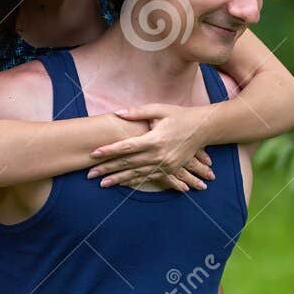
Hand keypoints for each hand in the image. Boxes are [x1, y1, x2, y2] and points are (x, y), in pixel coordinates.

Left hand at [88, 105, 215, 190]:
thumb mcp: (160, 109)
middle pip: (128, 163)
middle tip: (90, 174)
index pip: (127, 147)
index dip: (109, 151)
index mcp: (154, 139)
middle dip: (108, 169)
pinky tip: (122, 184)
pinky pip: (149, 178)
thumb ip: (137, 112)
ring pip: (136, 174)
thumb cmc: (180, 116)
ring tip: (102, 184)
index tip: (94, 154)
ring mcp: (164, 164)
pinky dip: (134, 181)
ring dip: (118, 179)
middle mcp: (158, 155)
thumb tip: (117, 113)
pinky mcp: (169, 169)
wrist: (203, 129)